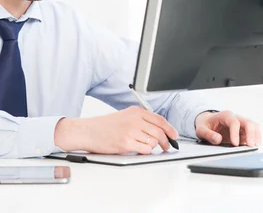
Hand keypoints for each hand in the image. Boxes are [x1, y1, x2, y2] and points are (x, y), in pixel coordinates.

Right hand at [54, 106, 178, 154]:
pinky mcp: (126, 144)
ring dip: (154, 147)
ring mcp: (131, 132)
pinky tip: (141, 150)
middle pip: (159, 131)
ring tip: (150, 148)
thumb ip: (140, 120)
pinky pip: (144, 150)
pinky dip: (146, 151)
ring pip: (153, 141)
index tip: (174, 135)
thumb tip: (158, 129)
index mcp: (135, 111)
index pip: (159, 120)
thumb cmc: (105, 125)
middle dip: (166, 141)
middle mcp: (135, 120)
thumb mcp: (124, 116)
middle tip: (167, 146)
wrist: (89, 131)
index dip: (170, 129)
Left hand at [195, 110, 260, 146]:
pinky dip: (256, 138)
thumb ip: (208, 134)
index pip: (234, 122)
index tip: (235, 144)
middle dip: (251, 134)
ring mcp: (240, 123)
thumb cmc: (205, 124)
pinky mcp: (243, 130)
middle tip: (250, 146)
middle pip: (247, 122)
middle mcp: (235, 117)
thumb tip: (217, 139)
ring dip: (256, 136)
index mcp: (225, 116)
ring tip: (254, 146)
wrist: (208, 122)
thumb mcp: (201, 129)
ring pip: (253, 126)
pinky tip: (254, 145)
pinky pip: (253, 132)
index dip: (235, 133)